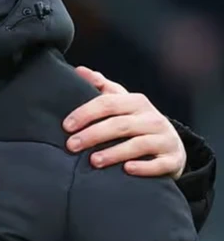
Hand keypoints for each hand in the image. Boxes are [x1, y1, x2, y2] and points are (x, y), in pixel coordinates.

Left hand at [63, 66, 186, 178]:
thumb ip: (102, 87)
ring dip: (114, 153)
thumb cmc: (137, 123)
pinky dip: (143, 167)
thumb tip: (79, 70)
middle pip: (120, 125)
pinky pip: (159, 164)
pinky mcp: (173, 160)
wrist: (171, 147)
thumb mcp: (123, 103)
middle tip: (72, 146)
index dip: (85, 113)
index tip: (67, 126)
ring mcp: (165, 139)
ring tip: (93, 161)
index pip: (108, 103)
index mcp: (137, 102)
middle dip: (93, 135)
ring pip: (139, 144)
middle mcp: (153, 119)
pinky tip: (127, 170)